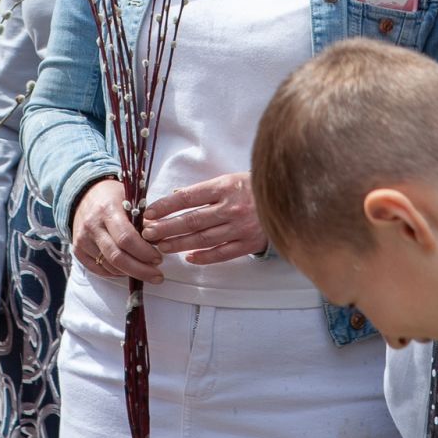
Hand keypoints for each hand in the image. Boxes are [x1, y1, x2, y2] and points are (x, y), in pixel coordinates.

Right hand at [70, 178, 164, 283]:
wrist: (84, 195)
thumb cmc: (114, 197)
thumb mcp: (132, 200)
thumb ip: (146, 221)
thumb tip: (162, 243)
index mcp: (108, 209)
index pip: (126, 238)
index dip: (144, 252)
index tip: (159, 259)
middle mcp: (92, 225)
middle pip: (117, 257)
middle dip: (140, 270)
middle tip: (157, 276)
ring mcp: (82, 239)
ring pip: (108, 266)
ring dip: (130, 272)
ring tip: (145, 271)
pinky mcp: (77, 250)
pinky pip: (98, 269)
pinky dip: (115, 273)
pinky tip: (127, 270)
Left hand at [141, 172, 266, 264]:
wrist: (288, 199)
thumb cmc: (254, 187)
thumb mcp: (229, 179)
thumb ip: (205, 189)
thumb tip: (177, 194)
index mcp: (224, 187)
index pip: (187, 197)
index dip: (166, 206)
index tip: (149, 212)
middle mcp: (231, 208)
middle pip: (192, 220)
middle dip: (167, 228)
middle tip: (149, 233)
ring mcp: (240, 227)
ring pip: (203, 239)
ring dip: (179, 243)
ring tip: (162, 246)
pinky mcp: (249, 243)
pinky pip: (222, 253)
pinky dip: (204, 256)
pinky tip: (189, 257)